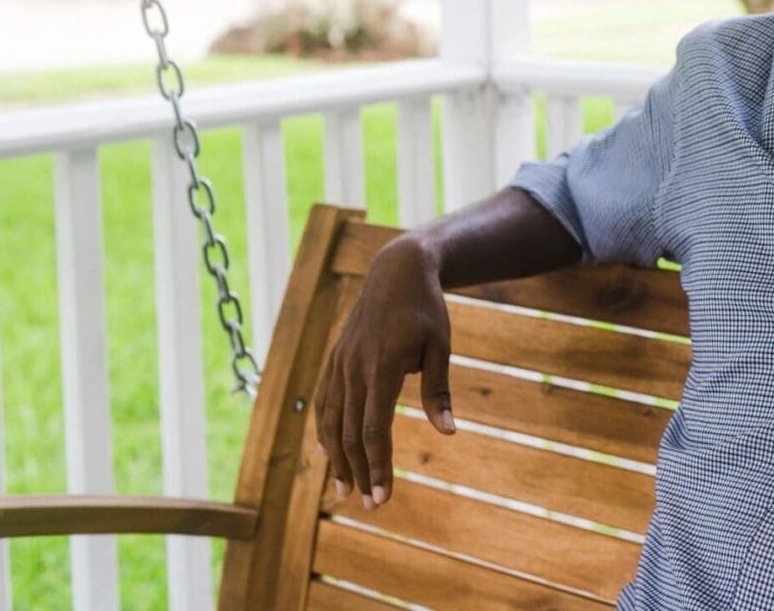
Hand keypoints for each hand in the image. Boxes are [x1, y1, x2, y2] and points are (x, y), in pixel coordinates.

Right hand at [312, 236, 455, 509]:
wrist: (396, 270)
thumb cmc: (426, 309)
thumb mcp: (440, 346)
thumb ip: (439, 391)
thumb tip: (449, 432)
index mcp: (382, 366)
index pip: (375, 428)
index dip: (378, 465)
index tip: (383, 495)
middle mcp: (354, 367)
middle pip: (351, 432)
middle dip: (360, 471)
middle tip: (371, 504)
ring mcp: (339, 362)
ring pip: (332, 419)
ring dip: (337, 457)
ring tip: (344, 489)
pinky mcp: (334, 357)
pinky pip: (323, 400)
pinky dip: (324, 428)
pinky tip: (328, 451)